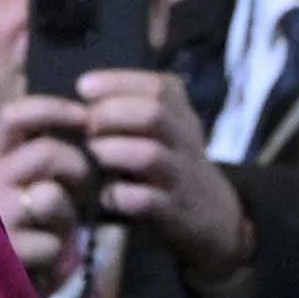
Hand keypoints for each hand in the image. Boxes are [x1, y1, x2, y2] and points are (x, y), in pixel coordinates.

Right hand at [0, 91, 99, 287]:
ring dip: (68, 213)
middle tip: (83, 186)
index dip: (54, 109)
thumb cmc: (29, 222)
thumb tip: (85, 116)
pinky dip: (60, 252)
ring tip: (63, 227)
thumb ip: (48, 149)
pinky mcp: (3, 252)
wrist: (3, 282)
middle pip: (46, 153)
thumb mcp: (34, 179)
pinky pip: (50, 242)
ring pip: (50, 196)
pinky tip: (50, 258)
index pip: (16, 115)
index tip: (85, 119)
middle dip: (77, 166)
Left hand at [67, 64, 247, 274]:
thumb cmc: (173, 162)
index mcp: (182, 114)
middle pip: (154, 114)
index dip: (117, 82)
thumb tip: (85, 91)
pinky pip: (146, 201)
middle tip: (89, 124)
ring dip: (113, 150)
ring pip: (149, 155)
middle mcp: (185, 140)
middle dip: (112, 113)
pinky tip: (107, 195)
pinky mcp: (174, 211)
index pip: (157, 86)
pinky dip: (119, 195)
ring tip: (96, 153)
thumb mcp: (168, 128)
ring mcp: (181, 177)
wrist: (214, 215)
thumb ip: (134, 107)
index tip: (83, 86)